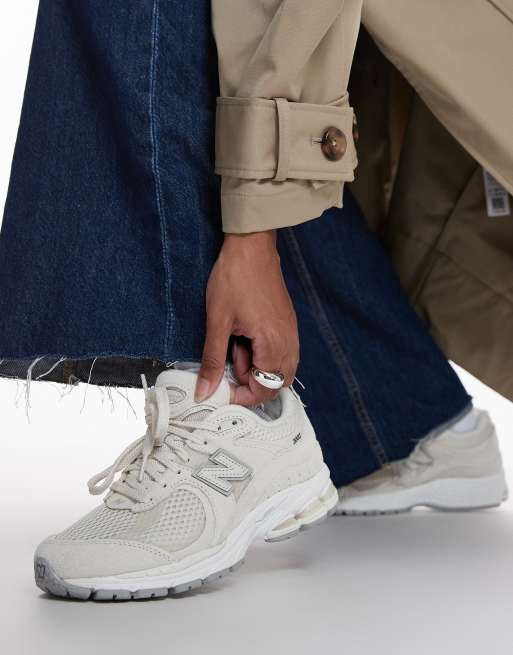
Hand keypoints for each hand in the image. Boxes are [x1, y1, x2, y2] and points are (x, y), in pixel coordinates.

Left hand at [195, 230, 298, 405]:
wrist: (251, 246)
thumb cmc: (234, 278)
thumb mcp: (217, 321)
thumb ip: (212, 359)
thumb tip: (205, 390)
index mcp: (272, 343)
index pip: (265, 388)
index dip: (242, 396)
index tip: (222, 390)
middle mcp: (288, 341)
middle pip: (277, 383)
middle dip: (252, 383)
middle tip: (229, 365)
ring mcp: (291, 332)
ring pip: (281, 369)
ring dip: (258, 368)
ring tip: (236, 348)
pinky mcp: (288, 323)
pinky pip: (283, 352)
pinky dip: (264, 354)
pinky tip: (246, 338)